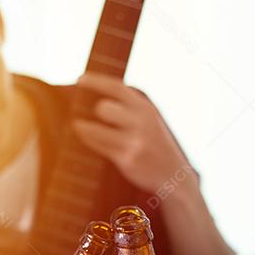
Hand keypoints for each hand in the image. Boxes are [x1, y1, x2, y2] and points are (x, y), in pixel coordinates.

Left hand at [71, 73, 192, 194]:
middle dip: (95, 111)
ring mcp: (135, 141)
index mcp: (146, 108)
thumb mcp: (149, 119)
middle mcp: (141, 122)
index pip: (117, 88)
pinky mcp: (128, 159)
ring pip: (96, 128)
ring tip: (80, 126)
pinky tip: (85, 137)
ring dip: (85, 127)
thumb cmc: (155, 145)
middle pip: (104, 108)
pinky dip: (88, 140)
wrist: (174, 175)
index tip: (80, 79)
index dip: (96, 82)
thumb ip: (130, 107)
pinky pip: (98, 145)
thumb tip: (98, 97)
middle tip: (89, 114)